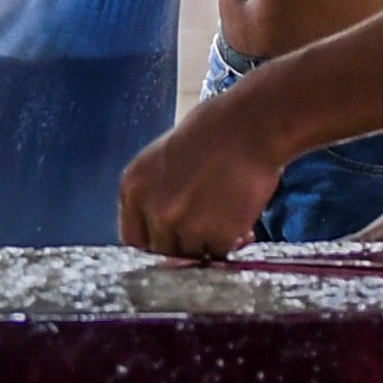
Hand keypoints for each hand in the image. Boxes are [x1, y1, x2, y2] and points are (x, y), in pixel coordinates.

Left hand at [118, 93, 287, 257]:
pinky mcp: (217, 235)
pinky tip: (244, 225)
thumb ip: (155, 193)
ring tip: (229, 222)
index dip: (155, 242)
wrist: (249, 127)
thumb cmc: (213, 131)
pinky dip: (234, 243)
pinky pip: (221, 252)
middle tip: (206, 231)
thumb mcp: (163, 158)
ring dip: (210, 244)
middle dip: (185, 245)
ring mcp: (185, 226)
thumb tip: (161, 223)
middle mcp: (154, 210)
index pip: (133, 238)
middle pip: (162, 252)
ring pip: (193, 255)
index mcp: (134, 188)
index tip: (171, 243)